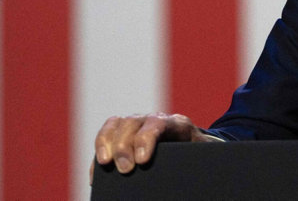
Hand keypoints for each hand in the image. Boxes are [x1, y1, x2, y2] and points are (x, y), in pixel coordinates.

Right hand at [89, 112, 219, 183]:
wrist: (196, 145)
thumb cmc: (199, 155)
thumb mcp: (201, 158)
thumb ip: (193, 164)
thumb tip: (185, 179)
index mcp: (177, 124)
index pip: (158, 124)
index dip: (147, 139)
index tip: (142, 161)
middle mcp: (154, 119)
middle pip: (133, 123)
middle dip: (125, 146)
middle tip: (125, 170)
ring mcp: (138, 123)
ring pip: (117, 124)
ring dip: (107, 143)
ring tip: (105, 165)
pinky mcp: (125, 132)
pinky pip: (107, 133)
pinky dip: (99, 149)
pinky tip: (97, 170)